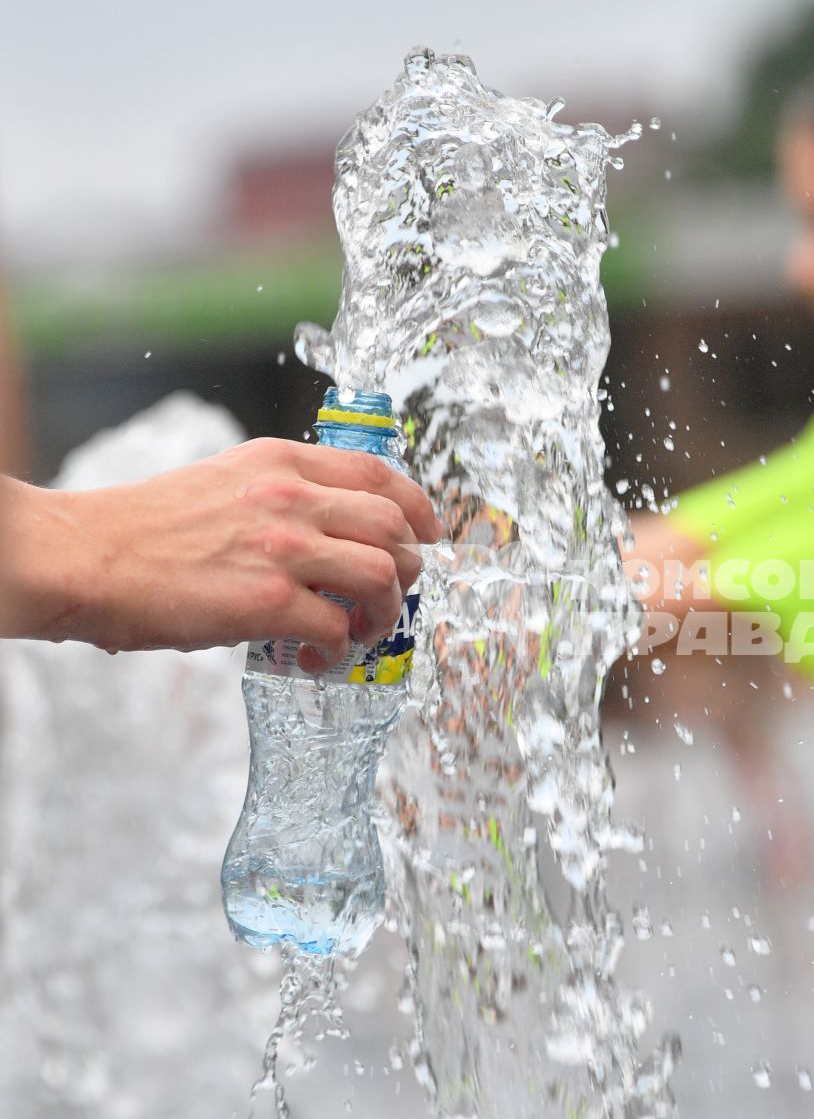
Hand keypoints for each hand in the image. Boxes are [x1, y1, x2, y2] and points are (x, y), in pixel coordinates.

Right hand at [2, 438, 440, 669]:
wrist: (82, 555)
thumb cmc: (145, 529)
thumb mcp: (225, 481)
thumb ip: (282, 495)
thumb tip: (330, 531)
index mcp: (280, 463)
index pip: (379, 474)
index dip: (418, 508)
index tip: (427, 535)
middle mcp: (290, 497)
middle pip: (395, 526)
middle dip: (409, 565)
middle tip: (391, 594)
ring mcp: (282, 548)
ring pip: (383, 574)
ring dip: (384, 611)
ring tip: (359, 631)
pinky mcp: (266, 601)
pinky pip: (338, 626)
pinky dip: (339, 648)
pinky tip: (317, 655)